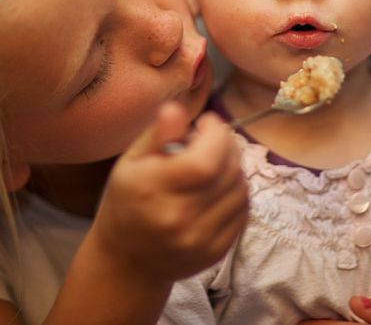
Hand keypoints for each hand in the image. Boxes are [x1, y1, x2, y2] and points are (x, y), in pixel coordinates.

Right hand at [91, 101, 248, 283]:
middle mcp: (180, 218)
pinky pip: (243, 210)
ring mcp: (201, 239)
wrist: (127, 262)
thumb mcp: (132, 161)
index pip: (205, 160)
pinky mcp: (217, 251)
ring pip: (240, 188)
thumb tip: (176, 108)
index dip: (216, 133)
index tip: (206, 122)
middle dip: (226, 144)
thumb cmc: (128, 201)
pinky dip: (237, 190)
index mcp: (154, 190)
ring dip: (233, 166)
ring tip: (213, 162)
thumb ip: (158, 133)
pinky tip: (218, 186)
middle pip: (228, 171)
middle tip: (211, 139)